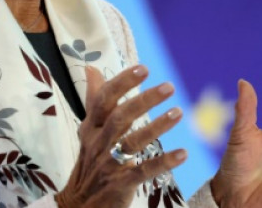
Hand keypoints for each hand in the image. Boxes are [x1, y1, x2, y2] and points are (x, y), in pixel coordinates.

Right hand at [55, 65, 186, 207]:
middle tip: (169, 86)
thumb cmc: (89, 160)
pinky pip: (144, 171)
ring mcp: (109, 164)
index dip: (122, 82)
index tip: (143, 68)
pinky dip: (163, 162)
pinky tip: (182, 153)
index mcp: (91, 127)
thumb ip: (93, 99)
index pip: (104, 99)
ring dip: (157, 126)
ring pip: (132, 142)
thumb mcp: (88, 129)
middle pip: (119, 117)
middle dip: (144, 100)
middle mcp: (98, 142)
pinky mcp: (121, 184)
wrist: (78, 202)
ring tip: (179, 112)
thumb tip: (91, 69)